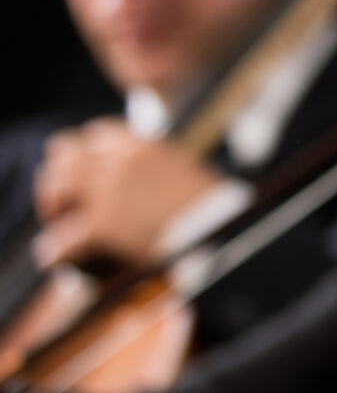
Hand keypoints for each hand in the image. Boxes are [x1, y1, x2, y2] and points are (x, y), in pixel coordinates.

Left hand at [30, 120, 223, 268]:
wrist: (226, 237)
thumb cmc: (216, 212)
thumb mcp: (184, 175)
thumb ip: (152, 170)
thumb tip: (132, 187)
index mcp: (143, 142)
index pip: (97, 133)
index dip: (86, 153)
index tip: (86, 171)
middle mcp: (120, 158)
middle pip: (65, 152)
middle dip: (60, 175)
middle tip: (64, 202)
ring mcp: (107, 189)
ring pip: (56, 188)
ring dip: (53, 207)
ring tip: (58, 227)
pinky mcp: (101, 225)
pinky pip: (61, 240)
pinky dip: (55, 252)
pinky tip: (54, 259)